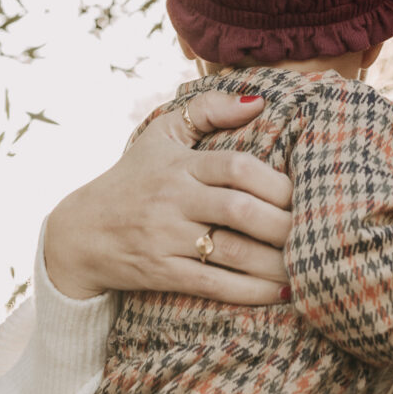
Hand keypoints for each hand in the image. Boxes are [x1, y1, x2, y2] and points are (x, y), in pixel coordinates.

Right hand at [42, 88, 291, 306]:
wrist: (79, 232)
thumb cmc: (133, 178)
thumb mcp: (161, 134)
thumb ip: (209, 109)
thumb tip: (259, 101)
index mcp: (179, 164)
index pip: (234, 166)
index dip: (275, 181)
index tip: (302, 193)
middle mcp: (173, 200)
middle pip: (238, 210)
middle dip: (283, 223)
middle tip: (312, 231)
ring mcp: (165, 239)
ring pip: (231, 252)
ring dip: (275, 262)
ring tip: (306, 266)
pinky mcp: (161, 273)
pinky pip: (213, 284)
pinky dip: (250, 291)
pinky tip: (280, 292)